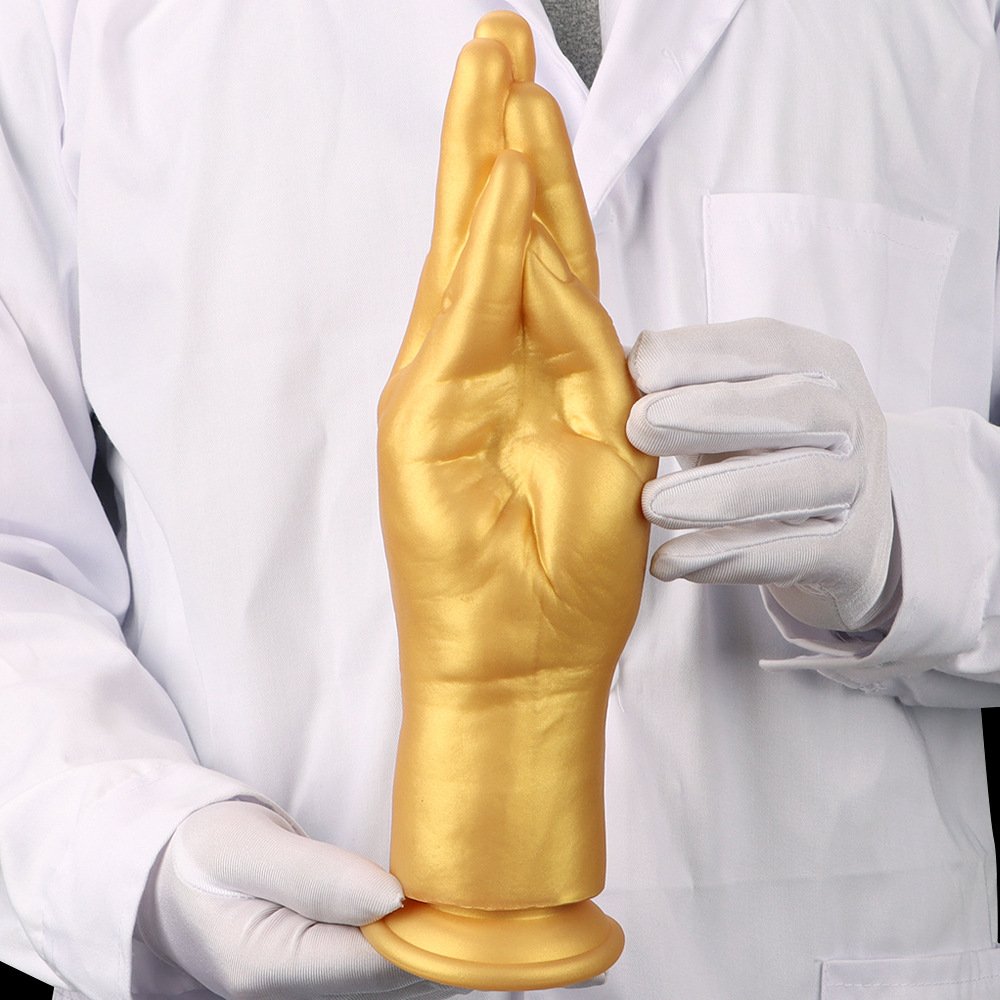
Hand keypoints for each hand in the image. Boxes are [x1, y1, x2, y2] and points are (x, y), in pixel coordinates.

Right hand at [136, 800, 465, 999]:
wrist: (167, 872)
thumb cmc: (204, 851)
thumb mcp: (251, 847)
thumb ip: (318, 875)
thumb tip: (392, 898)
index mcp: (267, 967)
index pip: (371, 963)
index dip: (425, 930)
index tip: (461, 887)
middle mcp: (289, 994)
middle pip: (388, 980)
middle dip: (435, 939)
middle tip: (474, 887)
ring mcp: (303, 990)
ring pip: (388, 981)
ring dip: (428, 943)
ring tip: (463, 898)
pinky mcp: (316, 975)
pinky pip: (375, 970)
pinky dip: (410, 944)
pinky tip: (433, 914)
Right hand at [379, 19, 652, 711]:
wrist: (524, 655)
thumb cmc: (567, 571)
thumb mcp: (612, 447)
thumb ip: (591, 360)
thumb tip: (566, 280)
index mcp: (537, 373)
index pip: (543, 255)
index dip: (545, 175)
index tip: (545, 98)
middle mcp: (485, 367)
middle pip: (498, 233)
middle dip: (504, 136)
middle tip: (504, 42)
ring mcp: (444, 388)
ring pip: (470, 256)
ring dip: (485, 164)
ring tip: (493, 71)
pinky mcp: (418, 421)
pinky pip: (462, 319)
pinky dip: (480, 250)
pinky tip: (493, 179)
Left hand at [626, 317, 898, 632]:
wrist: (840, 534)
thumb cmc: (764, 451)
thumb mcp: (726, 405)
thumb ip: (672, 383)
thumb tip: (589, 364)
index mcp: (819, 363)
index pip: (766, 346)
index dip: (701, 353)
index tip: (638, 368)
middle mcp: (850, 417)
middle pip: (790, 409)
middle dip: (708, 415)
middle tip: (638, 427)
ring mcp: (856, 486)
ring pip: (795, 483)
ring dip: (715, 494)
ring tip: (649, 505)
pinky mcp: (848, 551)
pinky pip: (789, 553)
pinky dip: (725, 558)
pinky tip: (670, 563)